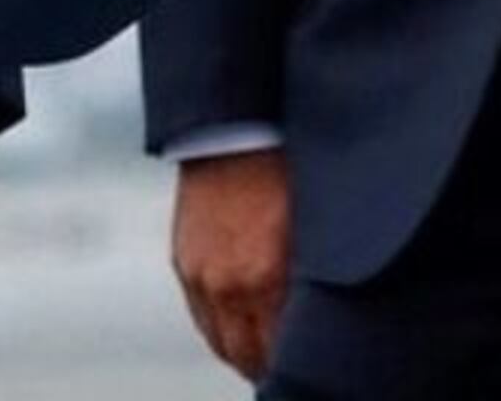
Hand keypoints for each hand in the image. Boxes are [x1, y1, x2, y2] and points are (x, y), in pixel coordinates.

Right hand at [170, 149, 290, 380]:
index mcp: (263, 277)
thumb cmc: (285, 173)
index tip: (308, 366)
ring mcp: (199, 275)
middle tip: (287, 366)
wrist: (233, 133)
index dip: (292, 365)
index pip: (277, 353)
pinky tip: (240, 325)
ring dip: (242, 352)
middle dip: (267, 366)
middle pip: (246, 357)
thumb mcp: (312, 230)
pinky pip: (201, 316)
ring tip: (265, 352)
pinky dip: (220, 328)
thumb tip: (318, 323)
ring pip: (220, 342)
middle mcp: (225, 284)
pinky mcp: (182, 262)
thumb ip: (310, 282)